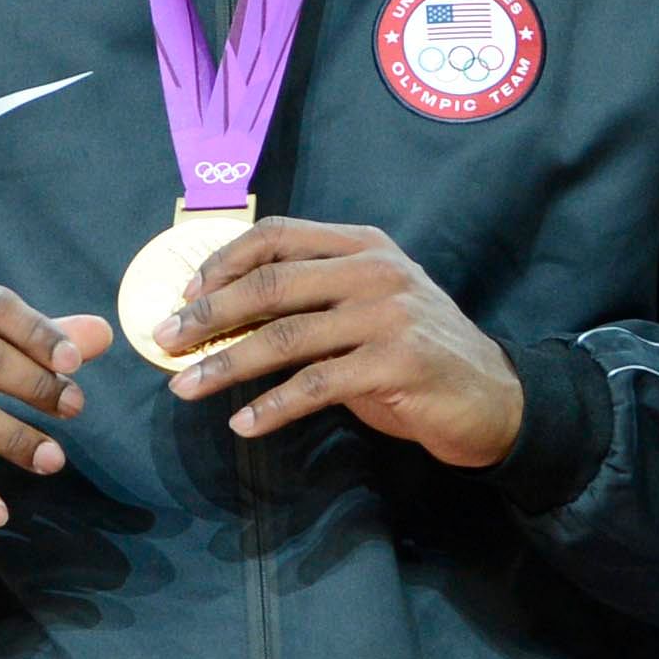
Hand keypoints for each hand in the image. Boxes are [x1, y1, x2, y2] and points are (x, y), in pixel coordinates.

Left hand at [157, 220, 523, 467]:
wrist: (494, 397)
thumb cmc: (417, 354)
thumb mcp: (368, 309)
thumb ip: (312, 302)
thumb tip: (225, 315)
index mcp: (363, 245)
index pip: (279, 235)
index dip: (224, 260)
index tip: (184, 292)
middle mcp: (375, 270)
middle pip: (271, 283)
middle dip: (208, 313)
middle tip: (164, 338)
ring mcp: (388, 315)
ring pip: (285, 336)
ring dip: (226, 364)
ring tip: (185, 387)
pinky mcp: (396, 363)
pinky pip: (316, 384)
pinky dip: (273, 406)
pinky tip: (244, 423)